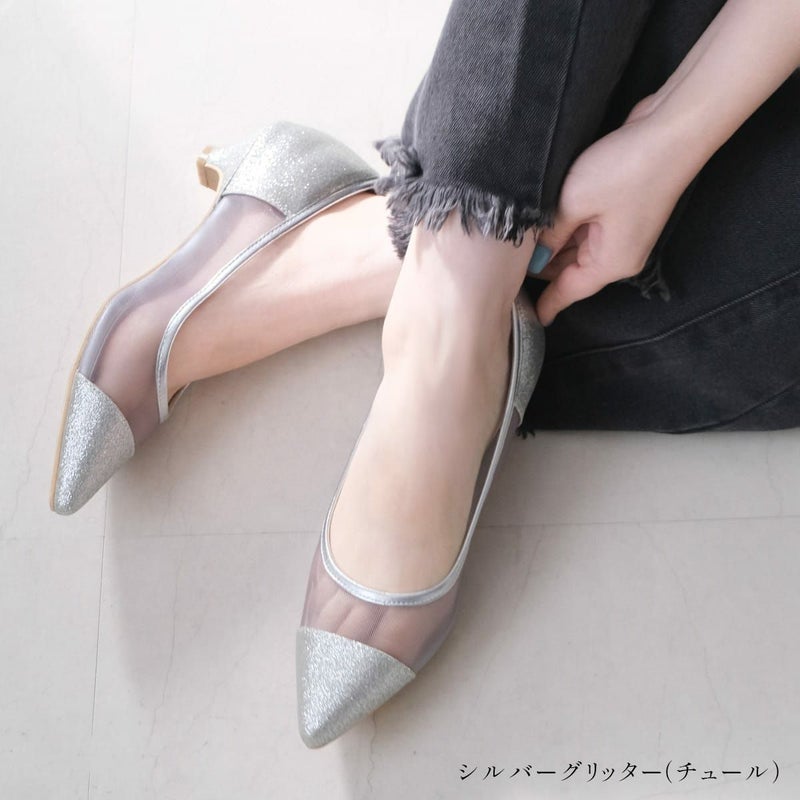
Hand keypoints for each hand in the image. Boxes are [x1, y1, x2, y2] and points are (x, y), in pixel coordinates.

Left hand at [533, 96, 695, 325]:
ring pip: (576, 248)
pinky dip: (565, 228)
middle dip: (541, 270)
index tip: (526, 318)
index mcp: (610, 263)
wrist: (674, 129)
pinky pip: (586, 229)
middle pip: (570, 270)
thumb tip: (533, 254)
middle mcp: (618, 254)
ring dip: (551, 245)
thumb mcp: (574, 203)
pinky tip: (541, 220)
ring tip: (516, 244)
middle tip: (505, 269)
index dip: (545, 304)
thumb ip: (549, 233)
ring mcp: (622, 232)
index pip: (568, 292)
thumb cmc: (627, 168)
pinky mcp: (622, 210)